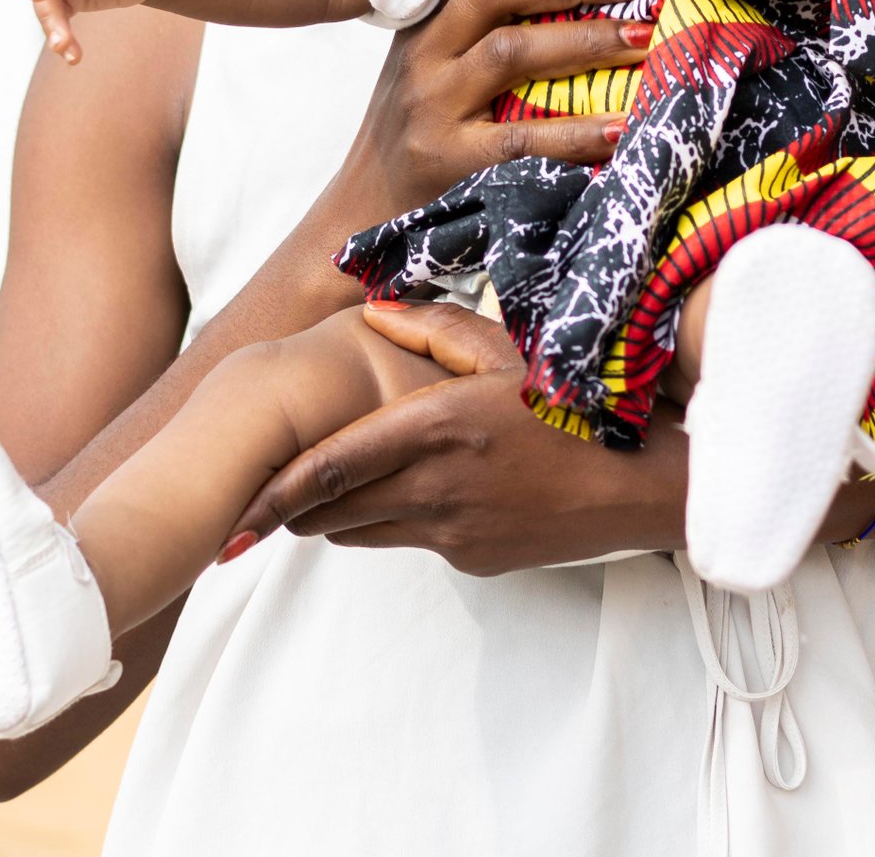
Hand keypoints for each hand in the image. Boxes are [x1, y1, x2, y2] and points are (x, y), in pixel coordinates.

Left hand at [226, 302, 687, 573]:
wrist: (641, 485)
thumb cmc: (574, 403)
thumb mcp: (505, 352)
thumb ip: (433, 329)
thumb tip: (372, 313)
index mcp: (439, 427)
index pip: (333, 468)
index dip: (276, 493)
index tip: (234, 512)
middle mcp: (439, 486)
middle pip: (334, 512)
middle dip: (293, 508)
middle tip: (262, 499)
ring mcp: (456, 532)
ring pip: (363, 534)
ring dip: (339, 516)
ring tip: (326, 494)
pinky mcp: (474, 561)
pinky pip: (411, 542)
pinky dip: (396, 521)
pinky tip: (419, 493)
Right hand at [322, 0, 653, 227]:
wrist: (363, 209)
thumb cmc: (419, 127)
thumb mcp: (434, 60)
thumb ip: (481, 19)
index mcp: (427, 18)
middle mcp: (425, 50)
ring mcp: (433, 103)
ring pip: (509, 52)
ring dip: (584, 39)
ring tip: (644, 36)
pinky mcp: (448, 159)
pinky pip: (521, 139)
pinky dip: (574, 131)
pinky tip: (619, 127)